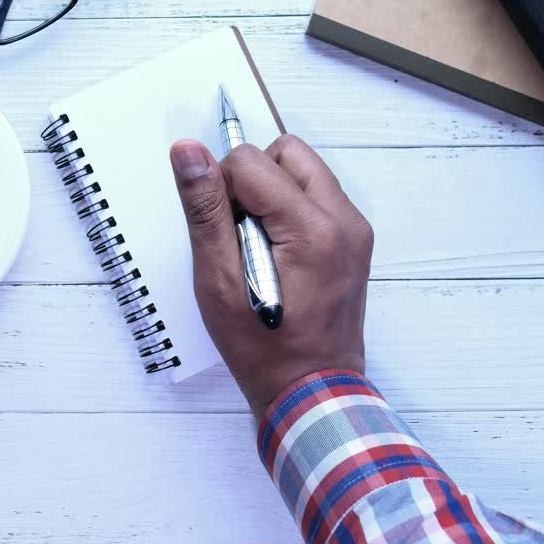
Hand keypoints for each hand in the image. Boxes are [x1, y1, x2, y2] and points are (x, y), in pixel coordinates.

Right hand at [169, 135, 371, 416]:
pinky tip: (276, 251)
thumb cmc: (262, 347)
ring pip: (302, 169)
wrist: (311, 391)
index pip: (250, 161)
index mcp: (312, 228)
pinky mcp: (354, 239)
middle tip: (238, 234)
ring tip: (258, 245)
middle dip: (251, 181)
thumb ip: (205, 210)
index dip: (221, 189)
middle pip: (285, 153)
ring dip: (271, 192)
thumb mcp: (218, 281)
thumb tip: (188, 152)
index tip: (221, 234)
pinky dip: (289, 209)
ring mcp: (355, 229)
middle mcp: (344, 219)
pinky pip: (316, 195)